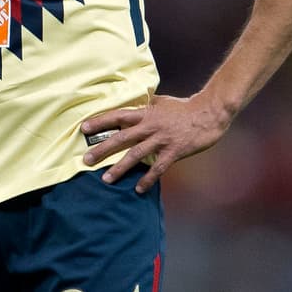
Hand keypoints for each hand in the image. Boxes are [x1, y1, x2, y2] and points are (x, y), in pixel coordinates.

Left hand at [80, 93, 231, 193]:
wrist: (208, 113)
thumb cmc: (184, 107)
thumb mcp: (162, 101)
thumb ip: (147, 105)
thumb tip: (135, 103)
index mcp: (146, 113)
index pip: (118, 116)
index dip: (100, 122)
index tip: (84, 128)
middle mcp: (150, 126)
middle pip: (121, 138)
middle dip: (102, 149)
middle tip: (86, 160)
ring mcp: (161, 139)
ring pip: (136, 155)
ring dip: (120, 168)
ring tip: (106, 179)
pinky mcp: (174, 151)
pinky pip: (157, 168)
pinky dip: (147, 179)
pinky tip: (138, 189)